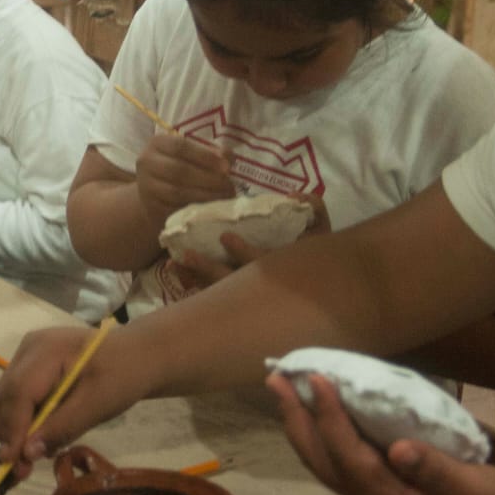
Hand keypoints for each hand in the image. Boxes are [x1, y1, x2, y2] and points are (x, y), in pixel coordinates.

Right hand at [0, 326, 143, 479]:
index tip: (13, 463)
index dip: (13, 428)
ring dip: (14, 430)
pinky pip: (19, 395)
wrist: (137, 356)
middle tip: (20, 470)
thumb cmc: (122, 377)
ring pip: (8, 397)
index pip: (19, 391)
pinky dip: (23, 420)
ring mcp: (29, 354)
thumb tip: (27, 453)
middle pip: (7, 395)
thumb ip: (62, 428)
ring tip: (27, 460)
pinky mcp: (32, 365)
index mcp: (48, 349)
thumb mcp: (98, 406)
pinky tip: (36, 438)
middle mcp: (30, 347)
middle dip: (10, 433)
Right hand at [135, 131, 233, 223]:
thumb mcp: (193, 154)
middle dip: (208, 179)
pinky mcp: (149, 206)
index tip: (227, 167)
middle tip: (229, 186)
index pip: (181, 147)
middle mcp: (146, 161)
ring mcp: (145, 185)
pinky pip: (174, 208)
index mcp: (157, 142)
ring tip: (225, 197)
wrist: (155, 192)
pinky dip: (195, 208)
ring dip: (205, 195)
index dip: (205, 157)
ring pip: (177, 192)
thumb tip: (228, 157)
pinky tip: (211, 207)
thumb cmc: (180, 167)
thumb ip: (211, 153)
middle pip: (178, 170)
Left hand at [172, 194, 331, 288]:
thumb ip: (313, 209)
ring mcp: (249, 296)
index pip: (261, 264)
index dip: (244, 252)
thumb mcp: (320, 230)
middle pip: (232, 283)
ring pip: (218, 292)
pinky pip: (210, 296)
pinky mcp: (235, 297)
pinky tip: (177, 273)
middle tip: (184, 256)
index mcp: (281, 266)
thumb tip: (296, 196)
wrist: (319, 281)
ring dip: (195, 279)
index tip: (225, 237)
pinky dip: (193, 284)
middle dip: (208, 271)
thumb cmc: (314, 252)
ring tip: (174, 264)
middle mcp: (263, 286)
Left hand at [268, 372, 494, 494]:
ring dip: (302, 423)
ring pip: (324, 458)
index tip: (316, 378)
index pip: (345, 455)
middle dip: (295, 418)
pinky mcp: (382, 487)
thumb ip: (436, 471)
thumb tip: (399, 449)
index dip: (328, 416)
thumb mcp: (473, 492)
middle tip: (275, 377)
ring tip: (285, 388)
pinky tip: (321, 409)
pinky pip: (341, 457)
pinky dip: (323, 431)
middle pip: (320, 457)